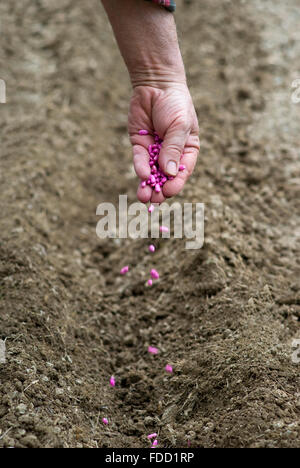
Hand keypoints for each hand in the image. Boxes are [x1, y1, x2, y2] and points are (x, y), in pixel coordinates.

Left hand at [128, 83, 199, 203]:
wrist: (155, 84)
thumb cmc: (175, 104)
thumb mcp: (179, 126)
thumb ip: (174, 149)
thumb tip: (169, 173)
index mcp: (187, 151)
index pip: (182, 172)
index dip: (176, 184)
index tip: (169, 192)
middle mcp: (171, 154)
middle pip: (165, 176)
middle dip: (159, 189)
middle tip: (154, 200)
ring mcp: (154, 150)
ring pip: (151, 172)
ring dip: (147, 185)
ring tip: (143, 197)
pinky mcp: (140, 145)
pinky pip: (140, 160)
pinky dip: (140, 167)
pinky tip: (141, 175)